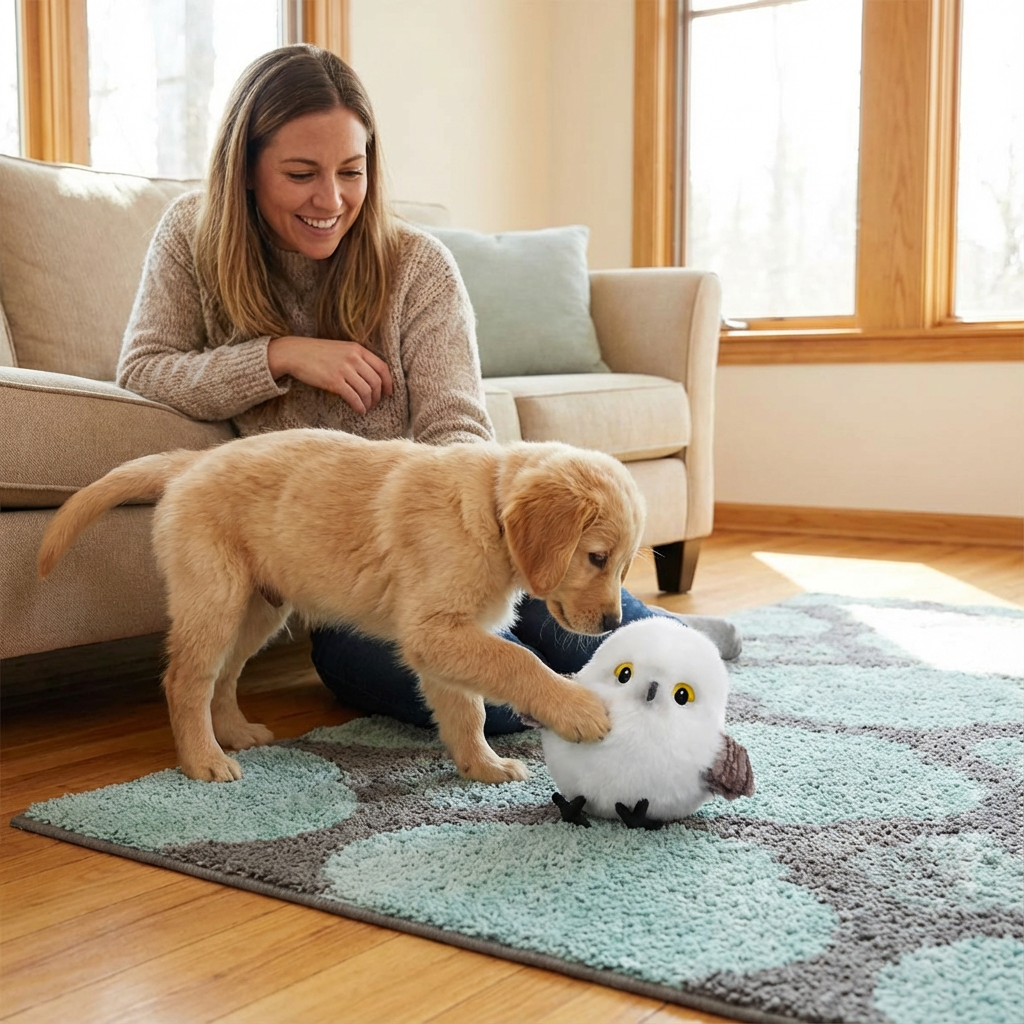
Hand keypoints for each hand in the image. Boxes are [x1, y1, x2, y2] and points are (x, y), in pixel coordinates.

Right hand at [267, 335, 393, 414]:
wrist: (295, 353)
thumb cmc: (317, 353)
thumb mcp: (341, 349)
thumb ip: (356, 358)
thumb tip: (370, 377)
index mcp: (357, 349)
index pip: (382, 367)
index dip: (388, 382)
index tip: (389, 392)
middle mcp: (353, 358)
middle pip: (376, 381)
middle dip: (378, 396)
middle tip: (374, 403)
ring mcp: (344, 369)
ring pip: (366, 391)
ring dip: (369, 403)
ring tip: (365, 408)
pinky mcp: (334, 381)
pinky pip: (353, 397)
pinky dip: (359, 407)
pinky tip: (359, 411)